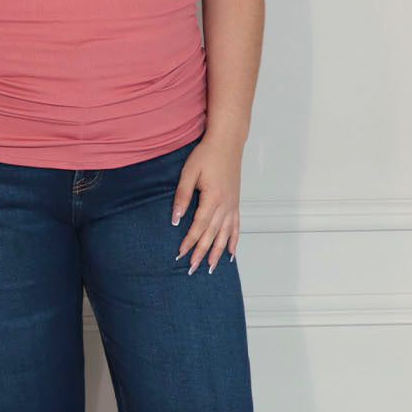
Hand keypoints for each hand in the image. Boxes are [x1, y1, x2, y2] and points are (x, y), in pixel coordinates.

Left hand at [171, 133, 242, 274]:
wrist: (227, 142)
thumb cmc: (207, 154)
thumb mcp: (189, 173)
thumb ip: (182, 197)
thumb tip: (175, 219)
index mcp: (213, 198)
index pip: (199, 226)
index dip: (189, 241)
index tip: (180, 254)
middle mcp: (225, 205)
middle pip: (212, 235)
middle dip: (200, 253)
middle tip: (192, 268)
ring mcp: (232, 205)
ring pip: (225, 235)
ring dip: (217, 252)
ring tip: (209, 268)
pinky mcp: (235, 203)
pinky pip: (236, 227)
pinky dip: (234, 241)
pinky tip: (231, 253)